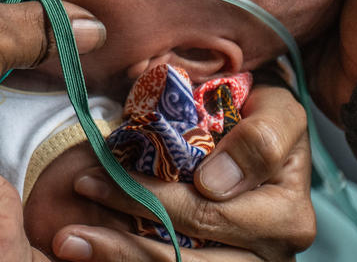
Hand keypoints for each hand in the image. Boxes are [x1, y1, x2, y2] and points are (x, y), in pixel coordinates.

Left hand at [55, 84, 313, 260]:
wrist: (268, 135)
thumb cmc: (264, 115)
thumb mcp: (276, 109)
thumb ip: (260, 137)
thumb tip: (212, 183)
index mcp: (286, 215)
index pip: (209, 213)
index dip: (153, 201)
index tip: (97, 175)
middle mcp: (269, 253)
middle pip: (190, 260)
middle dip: (124, 240)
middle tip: (70, 216)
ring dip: (119, 257)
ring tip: (69, 242)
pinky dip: (126, 261)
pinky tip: (89, 253)